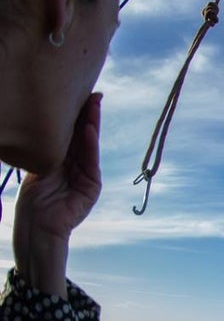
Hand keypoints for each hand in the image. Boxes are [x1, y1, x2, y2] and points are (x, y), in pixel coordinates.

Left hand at [13, 93, 102, 296]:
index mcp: (63, 160)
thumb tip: (46, 122)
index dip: (75, 115)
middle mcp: (77, 166)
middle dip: (88, 115)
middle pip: (83, 136)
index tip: (79, 95)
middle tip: (93, 94)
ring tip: (93, 106)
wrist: (37, 225)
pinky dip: (90, 145)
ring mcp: (86, 176)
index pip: (71, 133)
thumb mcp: (38, 166)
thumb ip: (48, 148)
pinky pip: (91, 162)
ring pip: (89, 146)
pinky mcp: (91, 187)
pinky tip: (89, 129)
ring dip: (92, 125)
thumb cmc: (32, 200)